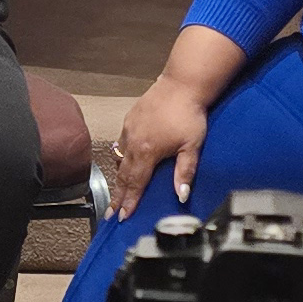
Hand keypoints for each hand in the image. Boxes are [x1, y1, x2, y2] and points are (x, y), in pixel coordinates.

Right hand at [112, 74, 213, 217]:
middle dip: (117, 197)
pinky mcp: (130, 120)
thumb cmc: (189, 114)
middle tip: (110, 214)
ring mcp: (129, 130)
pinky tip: (123, 163)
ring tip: (115, 194)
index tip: (121, 217)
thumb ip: (185, 172)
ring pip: (120, 160)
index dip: (129, 202)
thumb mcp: (192, 146)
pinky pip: (122, 145)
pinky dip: (121, 158)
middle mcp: (133, 143)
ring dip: (118, 179)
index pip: (136, 184)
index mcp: (147, 152)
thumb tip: (181, 195)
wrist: (182, 84)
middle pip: (123, 176)